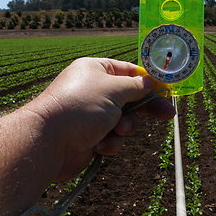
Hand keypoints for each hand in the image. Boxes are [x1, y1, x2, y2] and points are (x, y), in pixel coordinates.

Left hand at [21, 57, 175, 180]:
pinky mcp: (89, 136)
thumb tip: (150, 82)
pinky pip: (112, 138)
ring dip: (125, 128)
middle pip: (129, 97)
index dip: (147, 81)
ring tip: (117, 130)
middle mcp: (93, 90)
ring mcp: (91, 114)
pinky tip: (100, 145)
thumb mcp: (115, 89)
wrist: (48, 142)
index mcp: (95, 70)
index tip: (166, 89)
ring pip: (123, 120)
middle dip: (145, 108)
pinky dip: (110, 142)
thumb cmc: (80, 107)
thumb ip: (137, 86)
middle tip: (167, 114)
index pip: (128, 71)